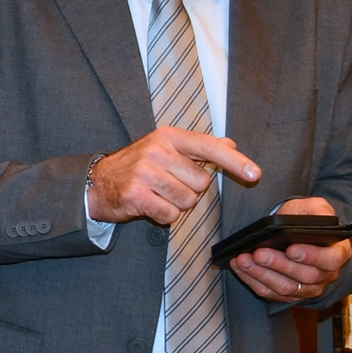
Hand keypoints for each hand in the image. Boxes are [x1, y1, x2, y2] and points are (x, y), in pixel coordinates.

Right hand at [87, 128, 260, 226]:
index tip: (255, 174)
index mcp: (168, 136)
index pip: (209, 147)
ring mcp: (145, 173)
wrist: (97, 182)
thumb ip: (198, 148)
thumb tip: (230, 144)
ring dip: (177, 204)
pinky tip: (149, 205)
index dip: (235, 161)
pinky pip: (171, 215)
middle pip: (201, 183)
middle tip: (167, 184)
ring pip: (188, 201)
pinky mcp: (136, 195)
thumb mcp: (165, 148)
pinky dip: (164, 216)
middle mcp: (157, 151)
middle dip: (190, 190)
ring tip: (157, 195)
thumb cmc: (137, 166)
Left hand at [230, 196, 351, 302]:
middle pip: (305, 277)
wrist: (297, 231)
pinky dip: (253, 281)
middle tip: (258, 253)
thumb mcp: (315, 208)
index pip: (329, 260)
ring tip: (243, 260)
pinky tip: (239, 267)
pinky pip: (270, 293)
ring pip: (286, 288)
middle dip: (278, 265)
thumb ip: (318, 210)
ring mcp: (309, 288)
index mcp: (338, 252)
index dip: (311, 257)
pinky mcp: (289, 295)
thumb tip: (316, 218)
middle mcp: (326, 275)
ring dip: (261, 275)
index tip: (291, 249)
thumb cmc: (307, 220)